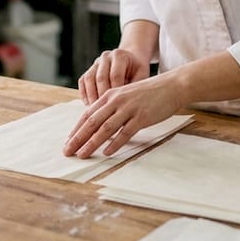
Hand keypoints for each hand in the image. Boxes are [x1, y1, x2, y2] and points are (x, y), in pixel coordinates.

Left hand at [63, 76, 181, 157]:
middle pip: (92, 122)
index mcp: (110, 95)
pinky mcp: (142, 117)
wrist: (171, 86)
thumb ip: (112, 106)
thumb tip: (98, 124)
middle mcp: (117, 101)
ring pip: (105, 128)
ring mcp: (129, 109)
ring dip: (92, 143)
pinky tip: (107, 152)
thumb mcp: (125, 95)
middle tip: (68, 152)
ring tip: (82, 154)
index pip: (88, 114)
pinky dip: (115, 143)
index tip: (68, 141)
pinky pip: (125, 133)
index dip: (76, 129)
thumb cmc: (148, 93)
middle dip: (78, 138)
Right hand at [76, 48, 149, 104]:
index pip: (115, 75)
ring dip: (92, 96)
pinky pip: (83, 81)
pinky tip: (90, 105)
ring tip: (97, 110)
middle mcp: (106, 57)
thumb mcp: (141, 74)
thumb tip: (129, 103)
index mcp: (119, 55)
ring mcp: (96, 62)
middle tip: (106, 111)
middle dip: (102, 96)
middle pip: (100, 78)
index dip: (115, 92)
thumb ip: (135, 86)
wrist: (131, 59)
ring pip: (89, 79)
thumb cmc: (137, 70)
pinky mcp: (89, 69)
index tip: (118, 106)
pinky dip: (84, 93)